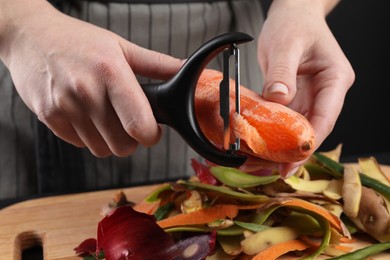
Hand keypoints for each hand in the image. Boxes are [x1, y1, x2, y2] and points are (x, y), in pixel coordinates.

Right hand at [0, 1, 182, 156]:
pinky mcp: (49, 117)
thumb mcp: (121, 46)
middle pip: (122, 146)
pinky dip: (88, 136)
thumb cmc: (78, 40)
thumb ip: (157, 64)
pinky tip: (85, 114)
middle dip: (131, 140)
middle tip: (128, 122)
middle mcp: (86, 92)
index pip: (139, 126)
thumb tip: (186, 71)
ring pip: (101, 150)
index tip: (151, 130)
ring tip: (105, 115)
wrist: (30, 36)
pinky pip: (79, 144)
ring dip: (109, 140)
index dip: (151, 135)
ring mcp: (65, 107)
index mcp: (111, 73)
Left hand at [254, 0, 354, 175]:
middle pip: (313, 128)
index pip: (325, 117)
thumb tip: (279, 100)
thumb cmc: (294, 23)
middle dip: (295, 150)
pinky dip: (275, 132)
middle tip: (275, 170)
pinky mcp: (296, 96)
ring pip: (299, 127)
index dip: (309, 143)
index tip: (292, 161)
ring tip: (264, 163)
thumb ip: (282, 73)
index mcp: (335, 79)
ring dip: (283, 145)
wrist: (291, 14)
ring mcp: (312, 95)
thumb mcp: (286, 45)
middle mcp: (326, 91)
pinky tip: (262, 144)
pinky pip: (286, 118)